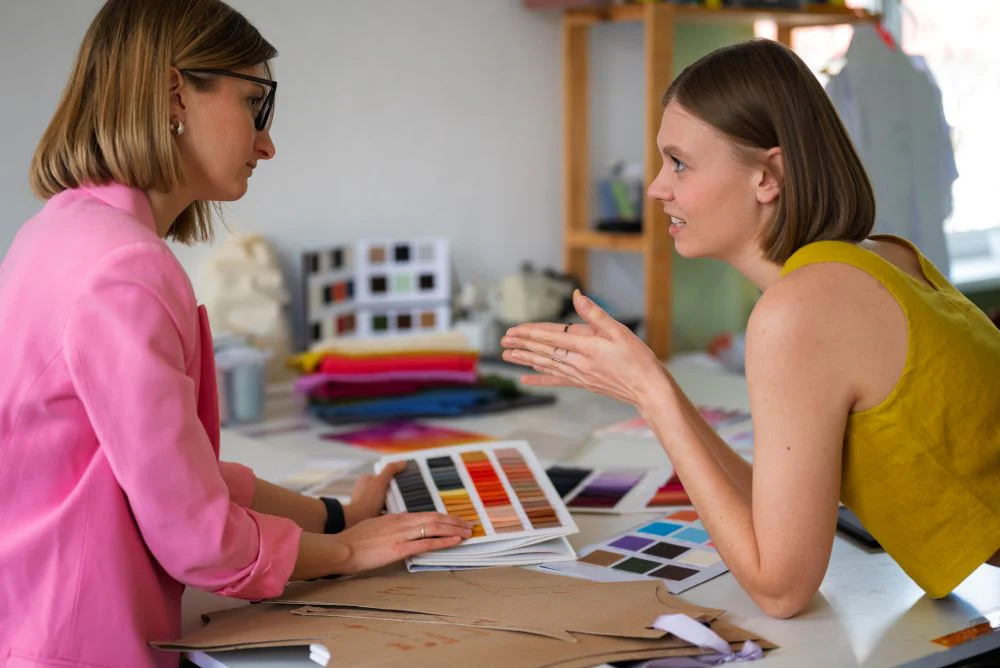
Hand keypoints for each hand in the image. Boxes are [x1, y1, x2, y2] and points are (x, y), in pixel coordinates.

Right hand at [330, 511, 472, 574]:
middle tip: (468, 525)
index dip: (444, 517)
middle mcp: (402, 522)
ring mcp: (401, 535)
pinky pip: (426, 543)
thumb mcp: (374, 526)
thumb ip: (389, 527)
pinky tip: (454, 541)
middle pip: (435, 518)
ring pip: (434, 528)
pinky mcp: (399, 549)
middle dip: (454, 521)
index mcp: (396, 517)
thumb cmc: (354, 540)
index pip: (426, 514)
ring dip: (454, 530)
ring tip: (467, 532)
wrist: (342, 548)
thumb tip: (398, 531)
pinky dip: (443, 541)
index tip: (455, 520)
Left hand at [342, 461, 406, 527]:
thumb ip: (391, 470)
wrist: (358, 520)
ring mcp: (368, 502)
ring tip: (401, 504)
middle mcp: (365, 490)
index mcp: (365, 480)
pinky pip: (384, 510)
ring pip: (385, 499)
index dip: (392, 477)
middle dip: (394, 491)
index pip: (382, 475)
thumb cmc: (366, 501)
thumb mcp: (380, 481)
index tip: (402, 480)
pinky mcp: (371, 512)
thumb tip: (402, 463)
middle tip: (403, 494)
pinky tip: (395, 512)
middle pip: (385, 488)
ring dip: (393, 502)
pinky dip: (390, 511)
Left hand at [500, 289, 665, 407]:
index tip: (513, 330)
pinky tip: (526, 378)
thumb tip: (578, 296)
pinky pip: (557, 380)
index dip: (530, 333)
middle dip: (522, 345)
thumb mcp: (620, 331)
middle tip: (502, 341)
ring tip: (507, 357)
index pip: (551, 338)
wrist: (649, 389)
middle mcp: (579, 363)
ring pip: (547, 365)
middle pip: (544, 351)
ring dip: (525, 359)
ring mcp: (580, 375)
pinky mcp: (584, 383)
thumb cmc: (639, 359)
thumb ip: (596, 314)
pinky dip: (540, 378)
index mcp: (587, 347)